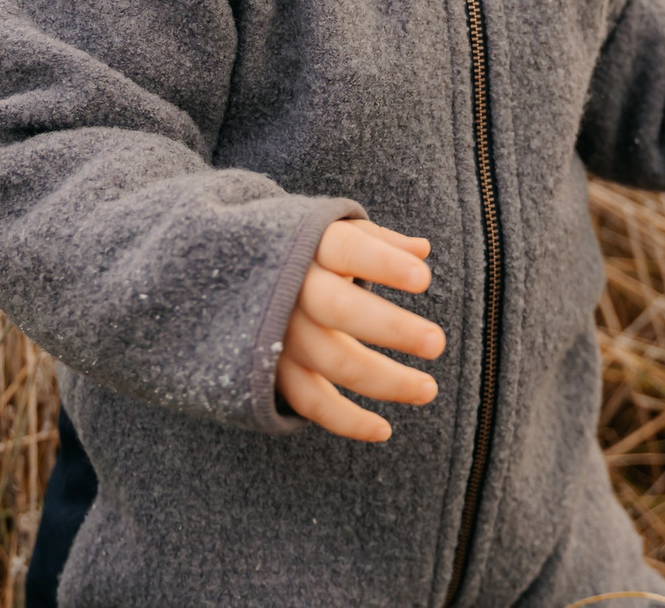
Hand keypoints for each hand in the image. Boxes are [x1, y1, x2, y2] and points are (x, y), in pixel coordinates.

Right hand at [275, 218, 443, 442]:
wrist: (227, 272)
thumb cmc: (303, 252)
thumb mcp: (332, 233)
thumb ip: (377, 242)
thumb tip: (422, 249)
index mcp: (310, 245)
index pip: (349, 250)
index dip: (385, 264)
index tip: (424, 279)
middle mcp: (292, 287)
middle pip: (341, 310)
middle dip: (391, 328)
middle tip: (437, 343)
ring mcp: (279, 331)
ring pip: (334, 362)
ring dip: (385, 381)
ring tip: (428, 389)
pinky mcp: (271, 368)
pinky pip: (309, 400)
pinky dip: (346, 421)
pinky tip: (383, 430)